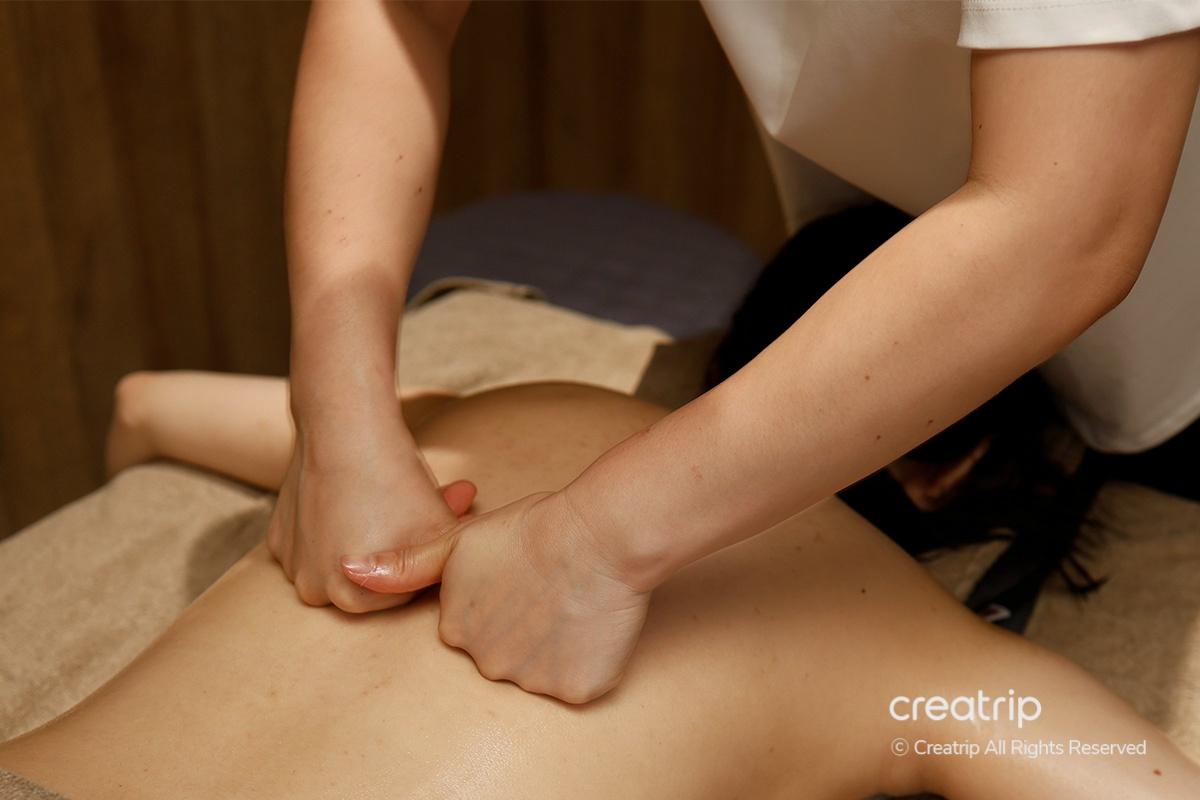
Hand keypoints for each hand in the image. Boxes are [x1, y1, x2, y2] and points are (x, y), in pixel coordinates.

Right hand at [267, 421, 475, 612]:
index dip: (421, 559)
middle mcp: (313, 591)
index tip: (430, 529)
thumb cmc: (397, 482)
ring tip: (384, 503)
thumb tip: (467, 568)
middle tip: (418, 510)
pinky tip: (350, 496)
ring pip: (338, 560)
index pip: (400, 593)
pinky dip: (331, 526)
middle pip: (369, 579)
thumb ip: (453, 562)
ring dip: (361, 539)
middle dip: (395, 549)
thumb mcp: (441, 529)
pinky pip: (311, 543)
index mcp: (351, 600)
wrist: (345, 428)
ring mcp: (290, 563)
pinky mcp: (277, 536)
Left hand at [340, 492, 650, 702]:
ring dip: (559, 644)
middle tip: (550, 588)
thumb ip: (406, 565)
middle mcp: (485, 664)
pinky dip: (590, 659)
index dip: (503, 600)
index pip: (475, 629)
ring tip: (572, 600)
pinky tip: (592, 622)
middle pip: (507, 654)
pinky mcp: (574, 691)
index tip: (521, 577)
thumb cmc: (534, 528)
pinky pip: (580, 682)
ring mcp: (529, 681)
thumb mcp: (461, 541)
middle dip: (527, 628)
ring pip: (544, 670)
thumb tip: (349, 571)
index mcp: (456, 630)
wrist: (599, 534)